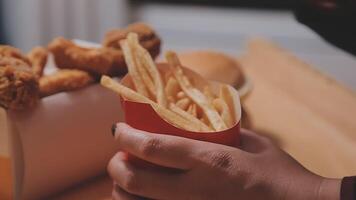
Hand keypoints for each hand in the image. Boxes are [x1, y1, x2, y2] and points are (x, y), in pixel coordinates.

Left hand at [108, 123, 340, 199]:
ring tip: (127, 174)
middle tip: (119, 153)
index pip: (154, 147)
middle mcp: (194, 190)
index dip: (127, 136)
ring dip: (123, 188)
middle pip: (134, 179)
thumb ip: (223, 132)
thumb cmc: (280, 175)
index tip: (118, 128)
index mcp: (211, 162)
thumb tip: (201, 124)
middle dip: (116, 165)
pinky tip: (143, 195)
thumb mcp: (254, 144)